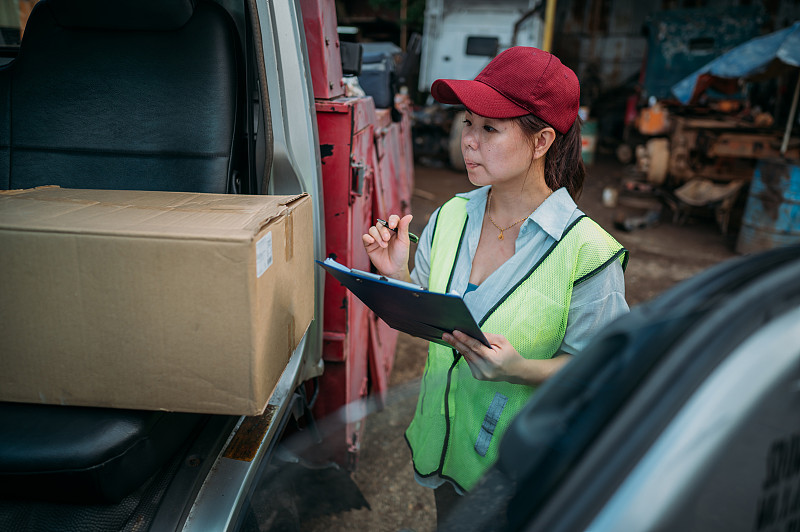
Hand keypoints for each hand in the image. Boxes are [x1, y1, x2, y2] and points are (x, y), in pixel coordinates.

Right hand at [362, 214, 412, 280]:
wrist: (394, 269)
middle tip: (387, 239)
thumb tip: (409, 216)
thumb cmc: (401, 255)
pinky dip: (367, 237)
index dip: (392, 220)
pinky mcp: (370, 245)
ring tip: (384, 245)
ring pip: (372, 229)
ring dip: (377, 236)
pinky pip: (365, 237)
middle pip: (380, 224)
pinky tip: (372, 241)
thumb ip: (404, 228)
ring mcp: (376, 238)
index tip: (392, 225)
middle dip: (383, 231)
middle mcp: (385, 232)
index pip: (392, 218)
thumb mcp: (404, 241)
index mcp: (395, 229)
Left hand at [442, 330, 571, 384]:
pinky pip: (469, 362)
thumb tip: (473, 333)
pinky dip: (466, 354)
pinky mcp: (478, 376)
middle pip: (467, 353)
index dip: (464, 339)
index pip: (475, 347)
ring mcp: (481, 374)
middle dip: (455, 342)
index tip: (455, 332)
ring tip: (451, 338)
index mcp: (493, 360)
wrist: (515, 372)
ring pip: (466, 357)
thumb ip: (488, 337)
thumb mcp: (502, 341)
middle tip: (445, 335)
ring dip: (459, 348)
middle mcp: (486, 369)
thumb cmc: (510, 354)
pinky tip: (464, 348)